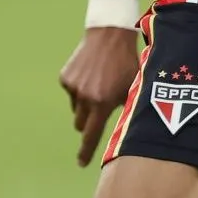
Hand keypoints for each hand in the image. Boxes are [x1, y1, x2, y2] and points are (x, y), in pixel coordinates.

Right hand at [59, 26, 140, 165]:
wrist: (109, 35)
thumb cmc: (127, 63)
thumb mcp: (131, 88)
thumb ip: (126, 109)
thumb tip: (128, 132)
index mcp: (102, 103)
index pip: (92, 135)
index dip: (86, 151)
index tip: (81, 163)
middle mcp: (84, 97)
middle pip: (81, 124)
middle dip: (89, 122)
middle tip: (99, 110)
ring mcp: (72, 87)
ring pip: (76, 108)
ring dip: (85, 104)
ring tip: (100, 84)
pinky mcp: (65, 77)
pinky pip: (71, 92)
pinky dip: (79, 89)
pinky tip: (91, 74)